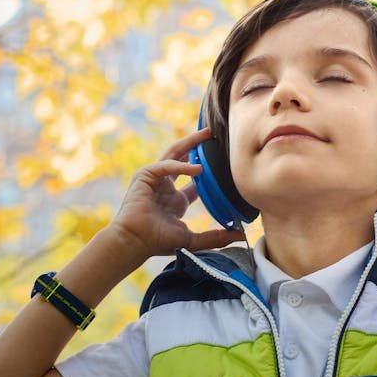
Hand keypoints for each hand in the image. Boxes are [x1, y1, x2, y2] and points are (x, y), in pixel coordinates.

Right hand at [109, 126, 246, 259]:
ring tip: (206, 135)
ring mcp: (155, 179)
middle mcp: (166, 187)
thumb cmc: (157, 242)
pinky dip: (181, 164)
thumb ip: (216, 237)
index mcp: (176, 201)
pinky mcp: (145, 175)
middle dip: (198, 147)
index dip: (209, 172)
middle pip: (184, 160)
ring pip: (174, 154)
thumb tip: (241, 236)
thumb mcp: (192, 239)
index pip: (195, 181)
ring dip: (189, 143)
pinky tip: (197, 168)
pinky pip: (165, 164)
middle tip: (215, 137)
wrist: (135, 241)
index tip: (225, 164)